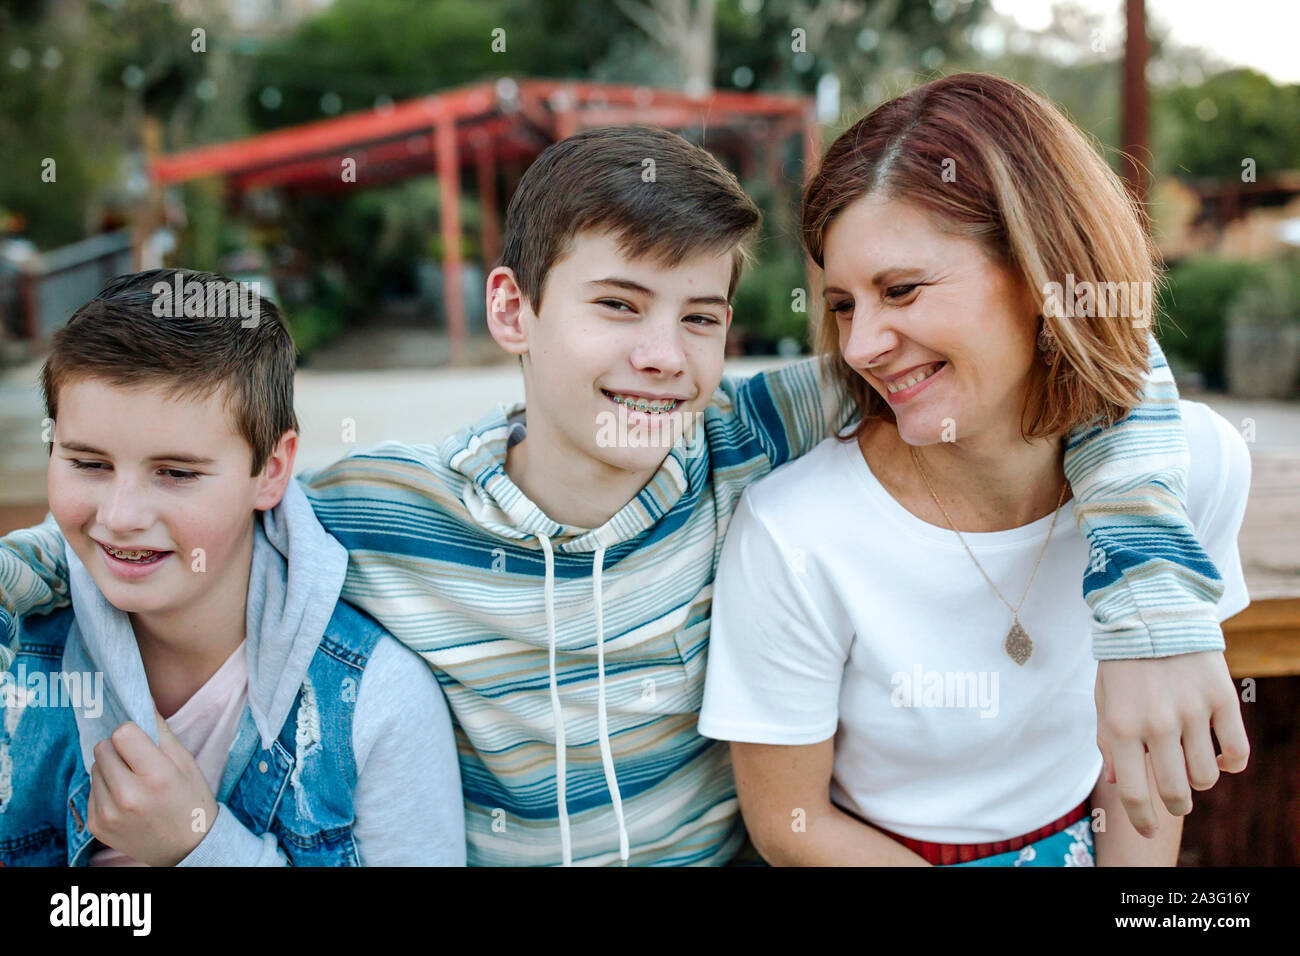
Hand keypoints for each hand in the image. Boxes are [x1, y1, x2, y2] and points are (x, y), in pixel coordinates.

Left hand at [87, 707, 218, 866]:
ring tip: (133, 783)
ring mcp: (108, 813)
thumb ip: (160, 732)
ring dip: (110, 768)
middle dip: (118, 749)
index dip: (132, 733)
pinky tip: (125, 800)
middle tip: (138, 763)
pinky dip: (105, 788)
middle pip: (103, 747)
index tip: (142, 743)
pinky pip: (91, 789)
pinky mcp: (96, 825)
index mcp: (156, 776)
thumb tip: (140, 702)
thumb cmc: (191, 800)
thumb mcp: (186, 763)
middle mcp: (128, 796)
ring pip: (94, 767)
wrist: (187, 848)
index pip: (122, 732)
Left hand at [1095, 651, 1248, 836]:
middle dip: (1175, 804)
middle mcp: (1156, 724)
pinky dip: (1231, 763)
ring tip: (1191, 763)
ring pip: (1206, 776)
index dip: (1142, 820)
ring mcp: (1192, 713)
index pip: (1133, 793)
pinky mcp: (1222, 699)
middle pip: (1175, 791)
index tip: (1147, 831)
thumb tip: (1117, 784)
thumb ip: (1106, 742)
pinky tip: (1220, 757)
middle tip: (1175, 798)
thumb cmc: (1122, 660)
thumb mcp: (1102, 699)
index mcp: (1120, 726)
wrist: (1152, 610)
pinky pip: (1237, 752)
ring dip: (1200, 780)